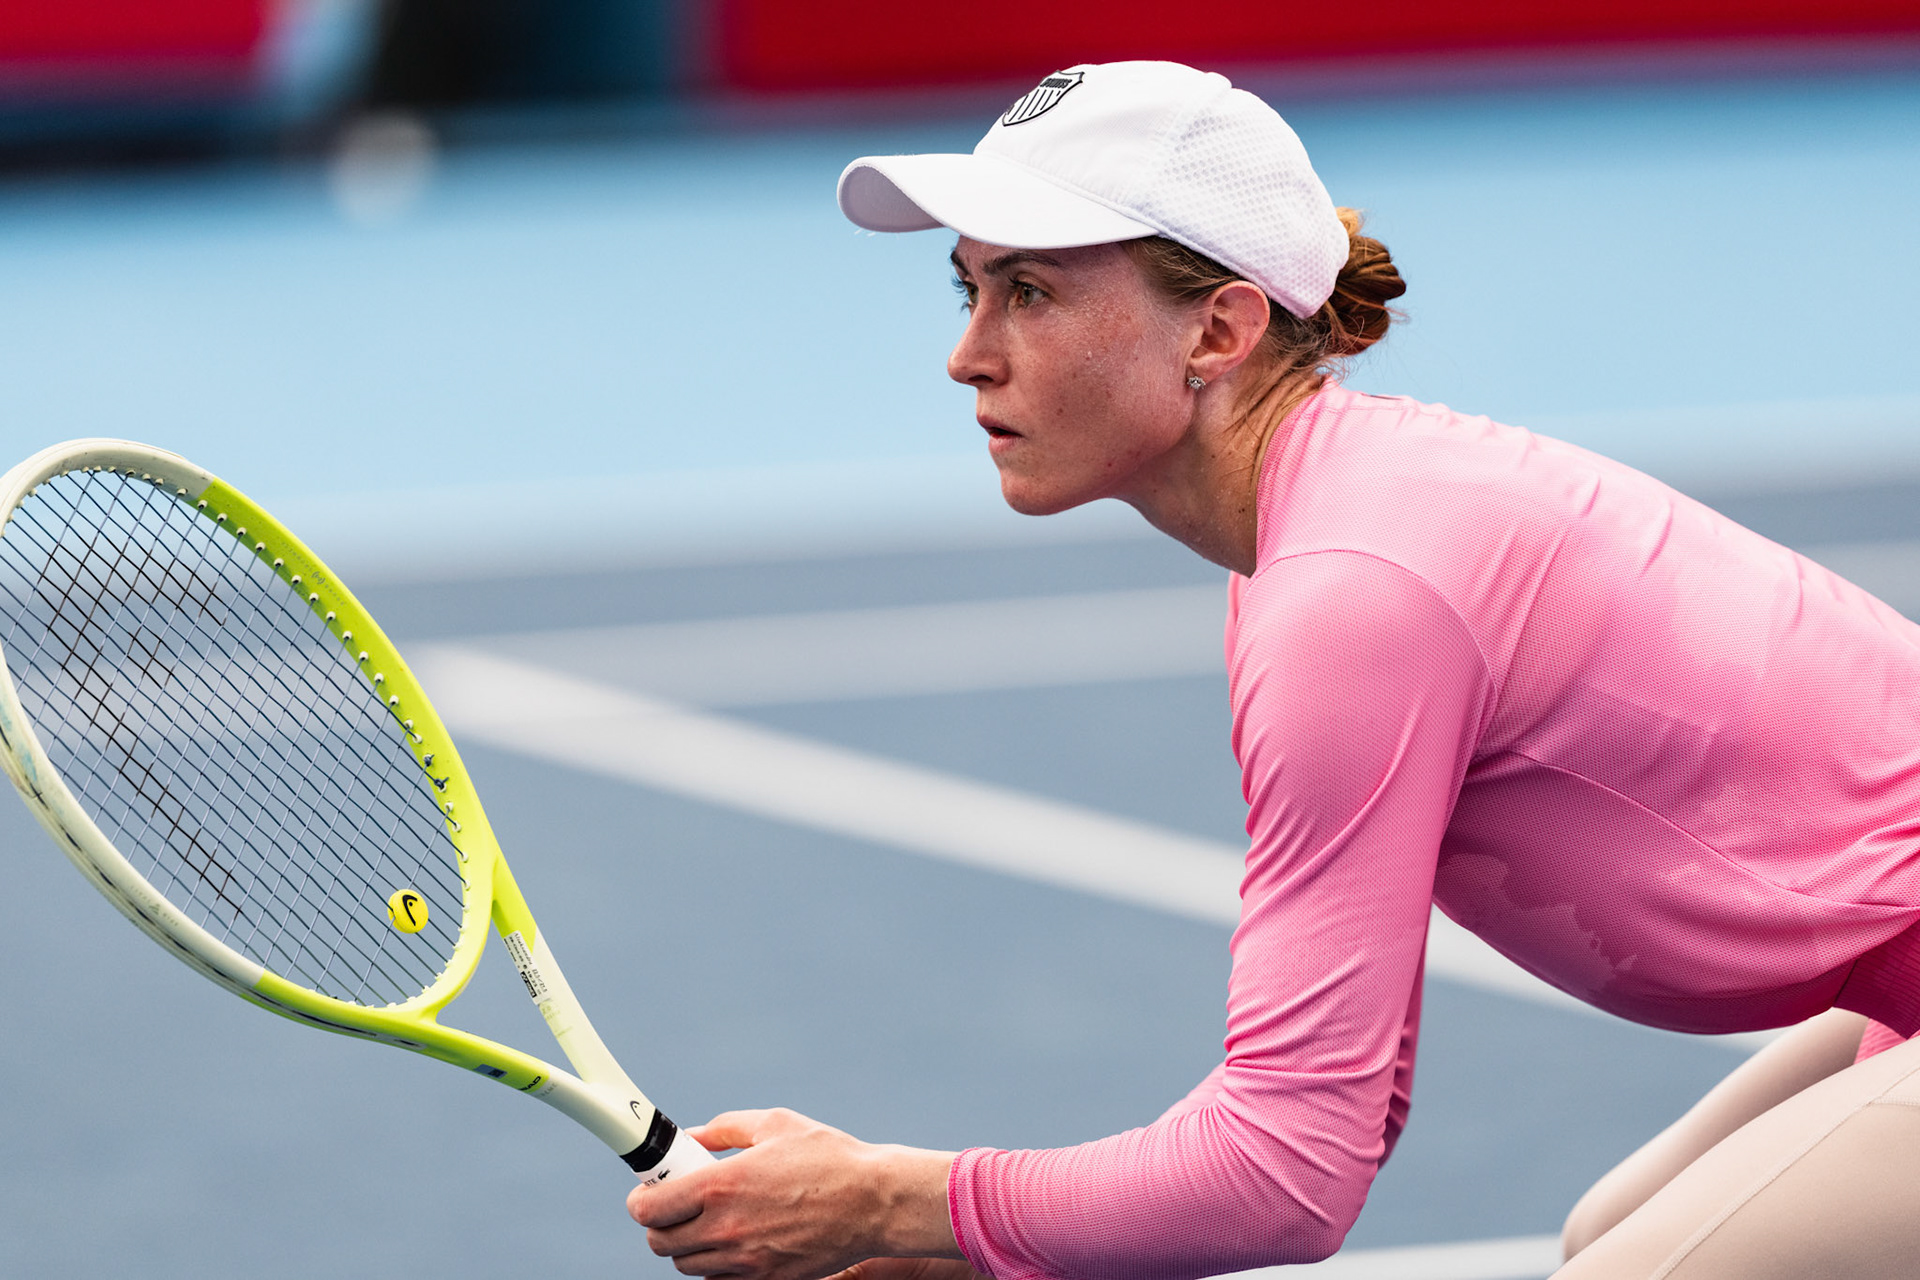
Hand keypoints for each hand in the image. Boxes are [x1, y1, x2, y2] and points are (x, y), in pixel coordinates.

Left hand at [626, 1108, 959, 1279]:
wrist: (875, 1202)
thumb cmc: (829, 1157)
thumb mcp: (775, 1125)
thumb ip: (725, 1129)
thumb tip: (693, 1138)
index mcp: (721, 1185)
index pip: (649, 1210)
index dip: (642, 1201)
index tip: (649, 1193)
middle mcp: (726, 1228)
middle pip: (660, 1243)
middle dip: (661, 1224)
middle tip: (679, 1206)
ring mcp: (746, 1260)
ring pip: (687, 1266)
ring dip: (690, 1246)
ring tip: (712, 1222)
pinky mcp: (767, 1279)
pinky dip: (719, 1265)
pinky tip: (738, 1240)